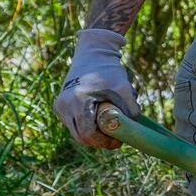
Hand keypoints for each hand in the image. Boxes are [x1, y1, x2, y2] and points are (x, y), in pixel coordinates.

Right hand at [54, 28, 138, 148]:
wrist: (93, 53)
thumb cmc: (109, 70)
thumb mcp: (124, 89)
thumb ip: (132, 110)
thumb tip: (135, 130)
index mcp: (77, 101)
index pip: (88, 134)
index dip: (104, 142)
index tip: (119, 141)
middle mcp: (64, 105)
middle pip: (81, 137)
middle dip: (99, 142)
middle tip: (116, 140)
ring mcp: (60, 106)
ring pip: (76, 132)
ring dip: (93, 135)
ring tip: (110, 129)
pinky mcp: (60, 106)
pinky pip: (74, 124)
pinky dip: (87, 127)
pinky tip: (100, 120)